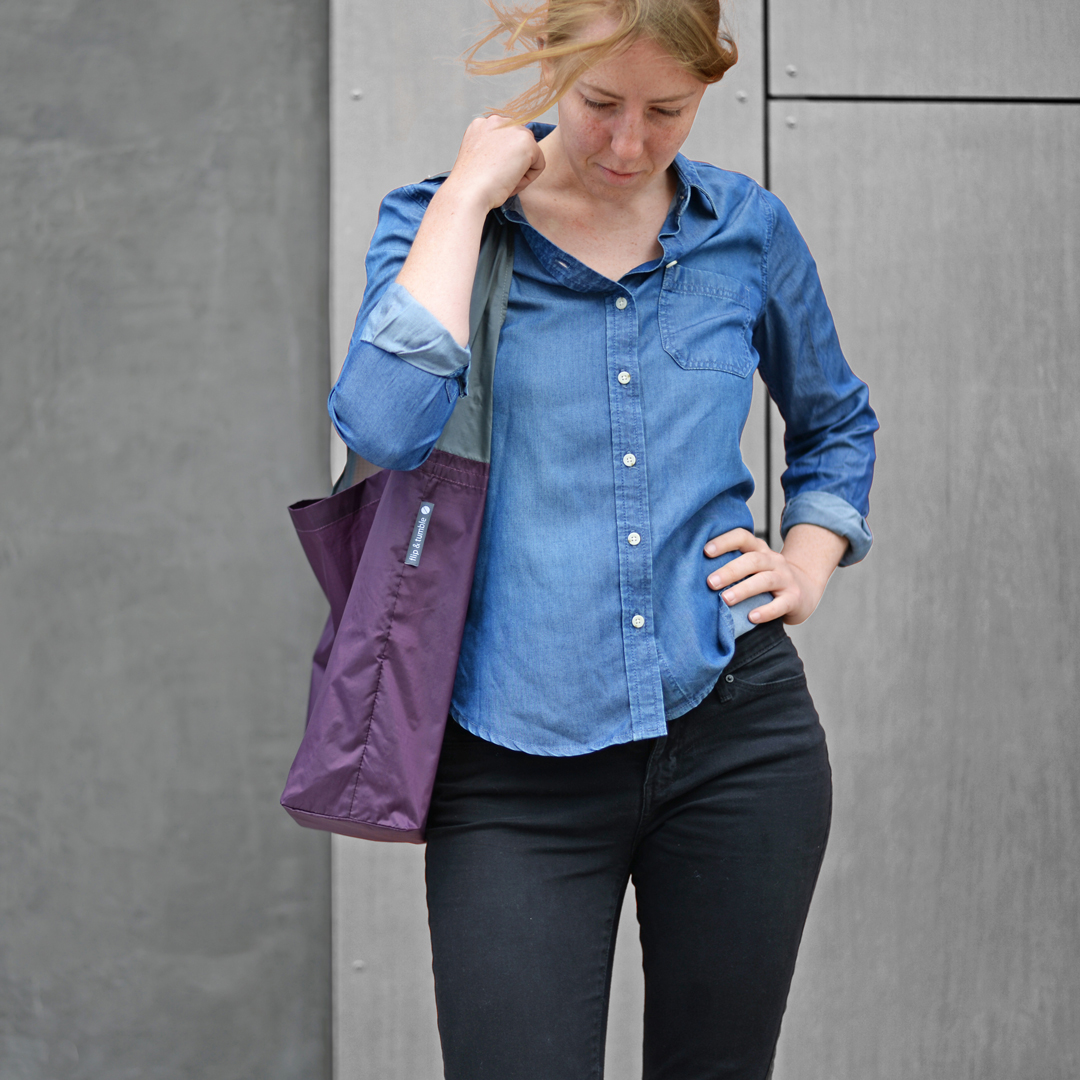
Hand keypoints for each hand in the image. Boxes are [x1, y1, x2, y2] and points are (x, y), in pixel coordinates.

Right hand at [442, 115, 545, 211]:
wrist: (467, 193)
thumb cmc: (470, 186)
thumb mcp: (478, 160)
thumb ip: (494, 151)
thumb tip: (513, 156)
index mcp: (481, 125)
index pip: (506, 141)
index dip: (502, 162)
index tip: (489, 174)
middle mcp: (496, 120)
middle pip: (520, 146)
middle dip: (513, 165)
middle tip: (496, 179)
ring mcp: (512, 128)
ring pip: (530, 154)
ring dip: (520, 172)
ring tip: (502, 181)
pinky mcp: (526, 141)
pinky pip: (539, 165)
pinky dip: (528, 179)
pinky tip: (510, 181)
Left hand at [704, 524, 847, 625]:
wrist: (804, 591)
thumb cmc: (765, 579)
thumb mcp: (751, 567)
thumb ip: (731, 566)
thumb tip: (692, 572)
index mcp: (759, 550)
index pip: (742, 537)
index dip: (725, 541)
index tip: (705, 551)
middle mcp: (773, 560)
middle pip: (753, 560)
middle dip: (730, 570)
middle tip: (710, 582)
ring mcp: (785, 579)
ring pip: (765, 580)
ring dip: (744, 589)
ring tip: (725, 600)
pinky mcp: (794, 598)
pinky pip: (781, 604)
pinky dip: (766, 611)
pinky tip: (751, 617)